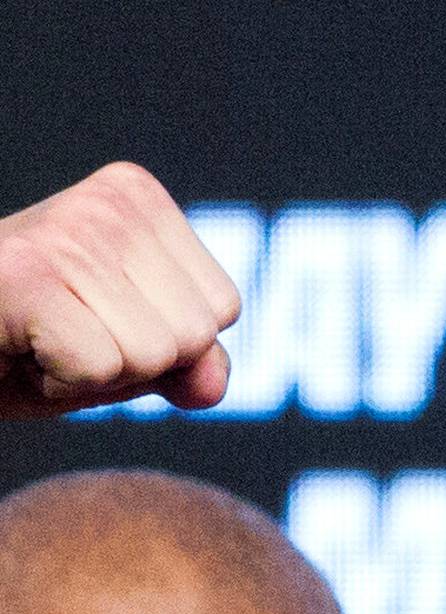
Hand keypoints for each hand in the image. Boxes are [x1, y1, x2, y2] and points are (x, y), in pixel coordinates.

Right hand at [0, 164, 239, 417]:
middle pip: (194, 335)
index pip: (222, 308)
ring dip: (97, 373)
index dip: (166, 343)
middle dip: (135, 361)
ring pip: (152, 355)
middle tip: (66, 335)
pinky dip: (64, 381)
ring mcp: (66, 234)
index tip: (95, 319)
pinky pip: (100, 368)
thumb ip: (188, 363)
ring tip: (43, 339)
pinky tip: (23, 348)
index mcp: (137, 200)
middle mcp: (106, 203)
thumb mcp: (128, 355)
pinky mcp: (27, 276)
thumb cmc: (29, 342)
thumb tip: (213, 382)